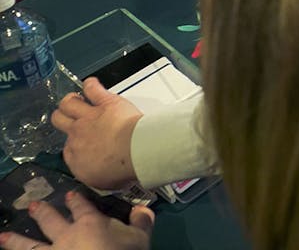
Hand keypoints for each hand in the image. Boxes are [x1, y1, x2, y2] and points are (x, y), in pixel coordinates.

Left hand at [0, 192, 152, 249]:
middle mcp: (65, 236)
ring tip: (3, 236)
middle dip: (42, 212)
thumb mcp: (141, 238)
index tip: (70, 194)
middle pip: (51, 221)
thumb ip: (142, 222)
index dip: (76, 200)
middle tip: (32, 205)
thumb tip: (144, 208)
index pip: (81, 207)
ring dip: (15, 241)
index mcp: (89, 223)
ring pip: (29, 246)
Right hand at [52, 78, 142, 190]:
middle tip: (72, 117)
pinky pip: (92, 89)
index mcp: (75, 157)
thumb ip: (94, 173)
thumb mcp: (102, 182)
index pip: (67, 146)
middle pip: (59, 120)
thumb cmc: (122, 169)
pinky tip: (92, 84)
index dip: (75, 142)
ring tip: (77, 99)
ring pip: (68, 103)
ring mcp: (88, 117)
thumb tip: (98, 170)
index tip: (84, 142)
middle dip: (63, 118)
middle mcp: (76, 134)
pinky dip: (91, 85)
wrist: (134, 151)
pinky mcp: (105, 102)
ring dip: (71, 100)